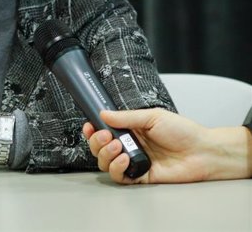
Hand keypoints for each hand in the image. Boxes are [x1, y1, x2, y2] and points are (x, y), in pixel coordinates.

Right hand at [82, 108, 210, 183]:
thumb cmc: (183, 132)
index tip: (89, 126)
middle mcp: (130, 146)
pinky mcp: (140, 176)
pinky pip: (120, 176)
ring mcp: (134, 162)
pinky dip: (116, 168)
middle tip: (105, 136)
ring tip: (117, 147)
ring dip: (105, 154)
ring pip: (106, 163)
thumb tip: (103, 114)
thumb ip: (126, 117)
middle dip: (97, 142)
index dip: (94, 130)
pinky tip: (123, 159)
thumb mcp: (152, 117)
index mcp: (131, 130)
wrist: (203, 151)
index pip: (105, 131)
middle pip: (101, 148)